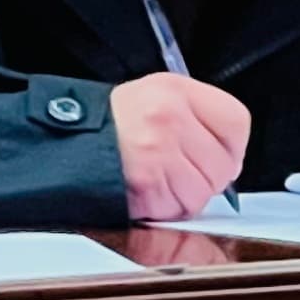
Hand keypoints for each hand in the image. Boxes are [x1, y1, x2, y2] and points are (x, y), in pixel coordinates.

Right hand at [110, 73, 250, 221]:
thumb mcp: (154, 97)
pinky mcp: (147, 185)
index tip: (220, 154)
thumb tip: (229, 155)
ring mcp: (158, 153)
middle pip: (223, 164)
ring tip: (161, 181)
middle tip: (182, 172)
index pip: (236, 122)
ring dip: (186, 196)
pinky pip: (178, 208)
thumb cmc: (109, 125)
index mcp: (174, 90)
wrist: (63, 144)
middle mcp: (168, 118)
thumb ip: (196, 117)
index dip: (232, 147)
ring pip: (203, 191)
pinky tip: (148, 191)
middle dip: (208, 177)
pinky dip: (167, 208)